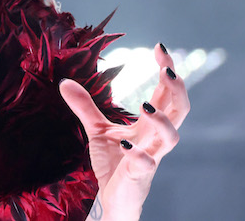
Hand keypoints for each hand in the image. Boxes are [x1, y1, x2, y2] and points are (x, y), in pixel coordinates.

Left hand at [60, 43, 189, 220]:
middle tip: (166, 69)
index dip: (167, 71)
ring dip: (162, 121)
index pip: (166, 94)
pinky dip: (138, 154)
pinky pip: (145, 164)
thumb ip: (85, 106)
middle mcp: (155, 138)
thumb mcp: (97, 129)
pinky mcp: (138, 175)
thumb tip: (65, 81)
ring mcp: (151, 156)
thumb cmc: (114, 163)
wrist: (112, 197)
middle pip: (180, 111)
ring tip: (144, 105)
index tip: (160, 47)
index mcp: (149, 124)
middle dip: (177, 89)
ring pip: (171, 138)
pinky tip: (126, 144)